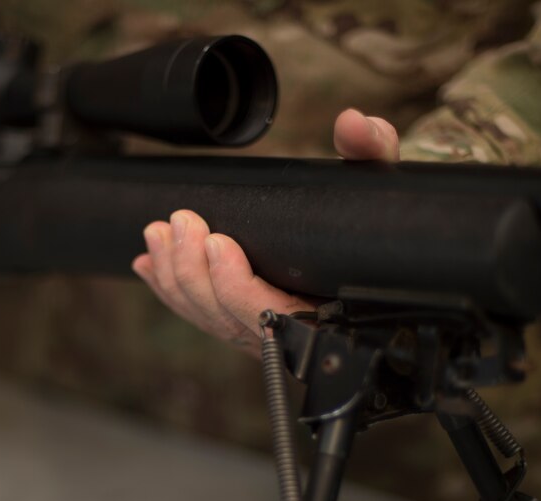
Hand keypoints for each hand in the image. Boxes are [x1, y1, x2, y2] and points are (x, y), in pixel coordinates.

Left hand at [133, 109, 399, 354]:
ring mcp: (271, 336)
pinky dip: (172, 292)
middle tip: (180, 223)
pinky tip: (150, 265)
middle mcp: (299, 335)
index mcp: (332, 316)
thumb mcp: (384, 186)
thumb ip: (373, 153)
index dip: (236, 286)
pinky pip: (204, 319)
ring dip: (176, 278)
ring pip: (211, 320)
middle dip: (193, 272)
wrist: (390, 263)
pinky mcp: (250, 327)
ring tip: (158, 234)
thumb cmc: (385, 230)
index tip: (216, 241)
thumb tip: (353, 123)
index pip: (273, 315)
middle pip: (229, 319)